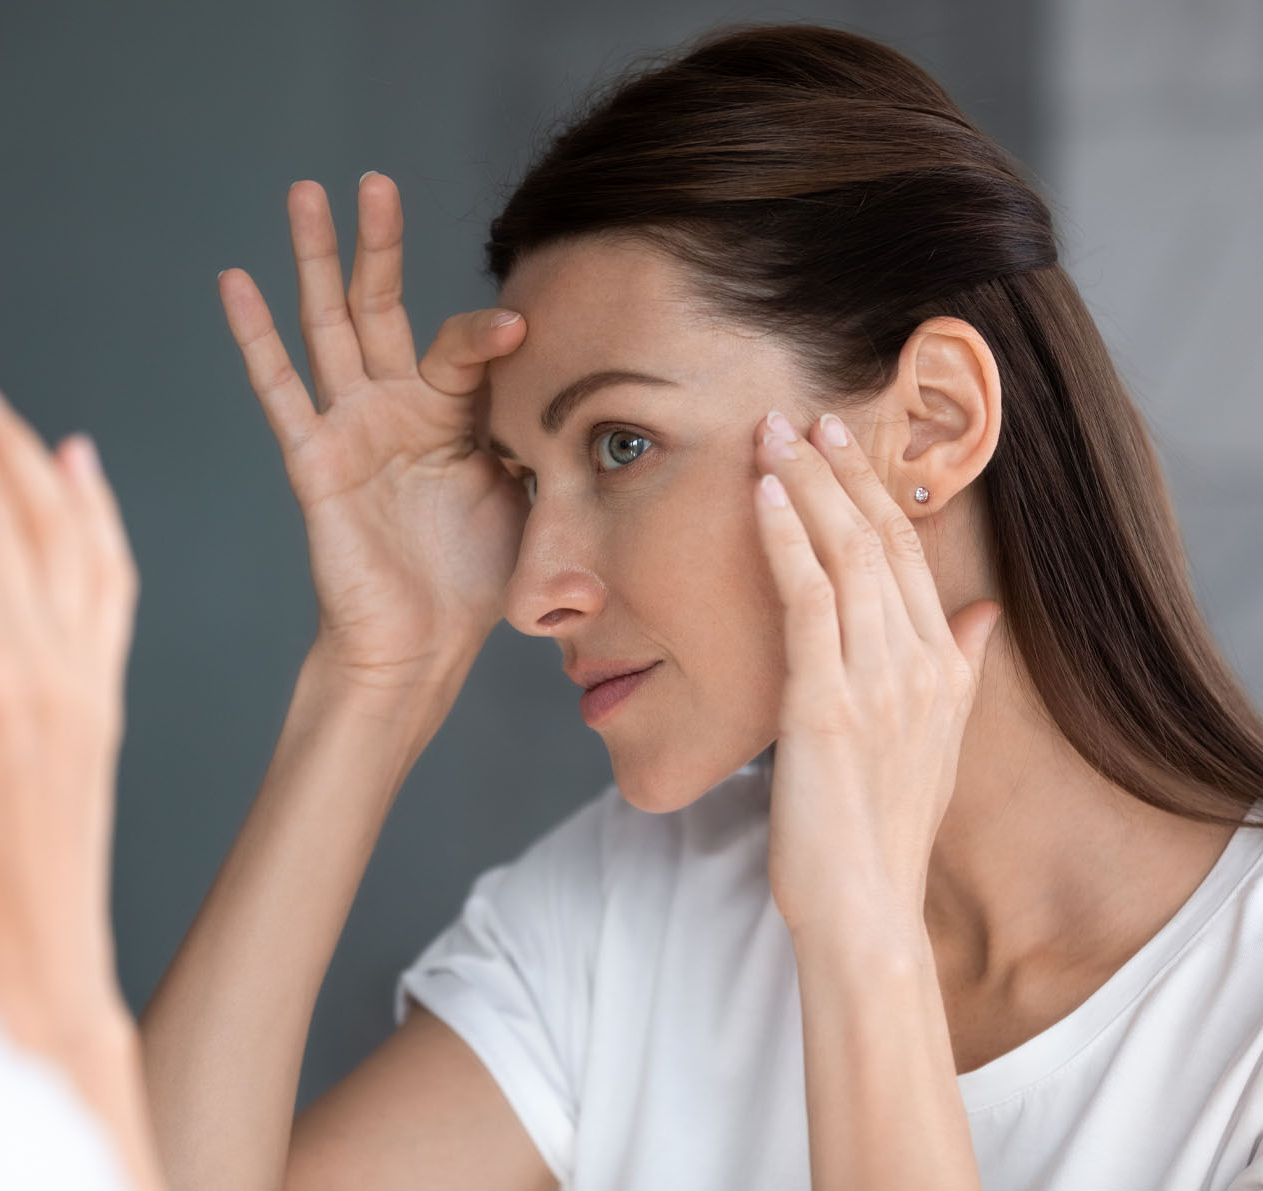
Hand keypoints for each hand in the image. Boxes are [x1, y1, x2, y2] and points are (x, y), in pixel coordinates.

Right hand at [218, 173, 528, 688]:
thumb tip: (590, 395)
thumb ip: (541, 437)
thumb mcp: (530, 496)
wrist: (422, 645)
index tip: (525, 327)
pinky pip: (281, 390)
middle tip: (373, 180)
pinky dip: (255, 337)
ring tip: (304, 193)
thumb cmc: (475, 579)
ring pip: (328, 327)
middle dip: (377, 243)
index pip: (465, 346)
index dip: (490, 334)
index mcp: (453, 414)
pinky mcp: (315, 459)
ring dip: (314, 260)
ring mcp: (352, 428)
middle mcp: (397, 408)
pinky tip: (235, 281)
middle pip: (381, 306)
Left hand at [751, 408, 1002, 939]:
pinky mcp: (826, 702)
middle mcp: (918, 663)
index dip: (871, 490)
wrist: (865, 906)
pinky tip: (761, 497)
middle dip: (836, 470)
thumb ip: (962, 667)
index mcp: (944, 667)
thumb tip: (984, 611)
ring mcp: (875, 679)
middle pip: (877, 538)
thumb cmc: (883, 827)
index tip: (839, 443)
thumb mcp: (937, 741)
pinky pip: (806, 600)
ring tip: (770, 434)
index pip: (907, 552)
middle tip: (799, 415)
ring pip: (843, 554)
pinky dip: (784, 539)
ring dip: (803, 486)